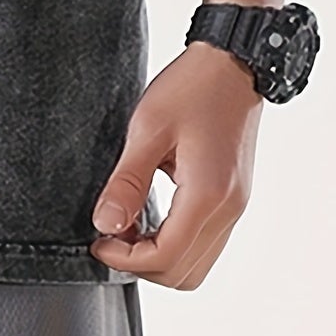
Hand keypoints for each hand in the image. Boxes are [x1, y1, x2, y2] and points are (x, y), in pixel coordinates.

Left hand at [90, 41, 262, 290]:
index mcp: (208, 194)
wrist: (236, 61)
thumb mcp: (148, 128)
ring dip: (159, 260)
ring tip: (133, 230)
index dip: (124, 260)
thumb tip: (105, 225)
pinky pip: (203, 248)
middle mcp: (227, 209)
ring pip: (194, 269)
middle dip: (140, 265)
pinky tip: (154, 221)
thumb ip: (126, 182)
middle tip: (114, 236)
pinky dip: (175, 247)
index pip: (164, 258)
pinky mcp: (233, 203)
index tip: (100, 241)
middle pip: (180, 275)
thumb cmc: (194, 86)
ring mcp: (234, 209)